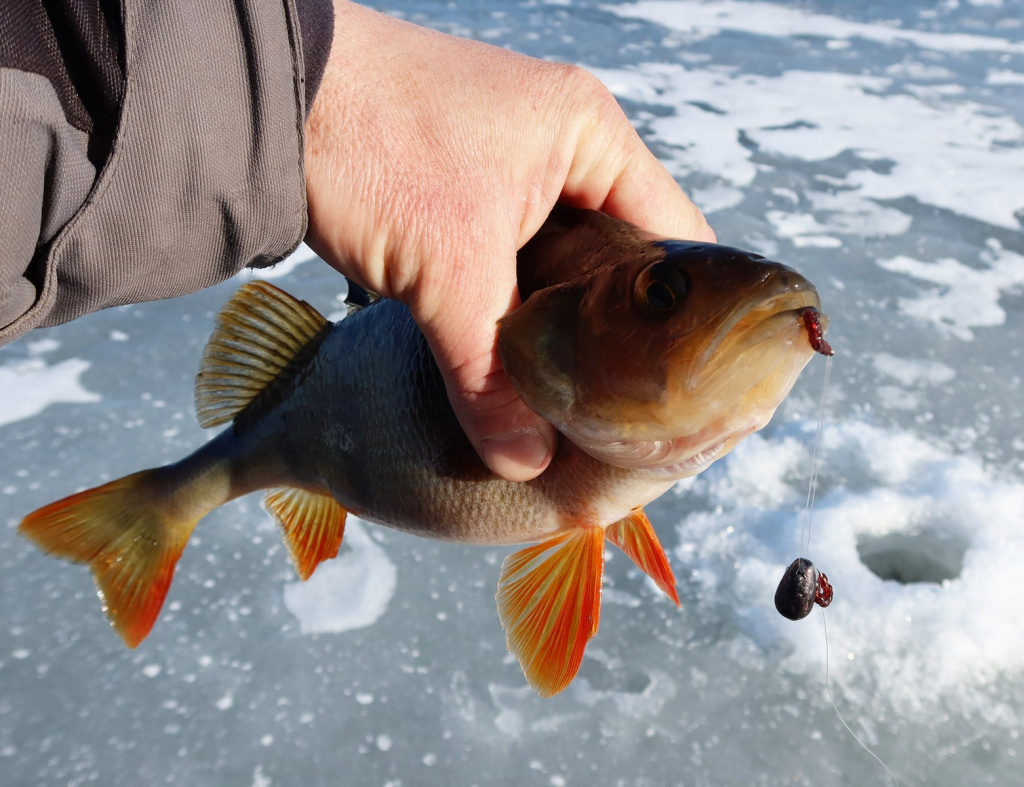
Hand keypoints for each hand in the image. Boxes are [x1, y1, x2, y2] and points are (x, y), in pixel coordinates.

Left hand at [303, 0, 713, 481]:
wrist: (267, 99)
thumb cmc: (371, 147)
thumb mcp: (445, 271)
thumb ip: (490, 375)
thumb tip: (526, 464)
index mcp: (589, 135)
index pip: (674, 236)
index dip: (681, 318)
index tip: (678, 388)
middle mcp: (563, 144)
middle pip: (619, 258)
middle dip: (613, 331)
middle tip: (619, 406)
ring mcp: (513, 164)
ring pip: (561, 264)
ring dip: (557, 322)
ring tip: (569, 395)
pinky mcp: (465, 187)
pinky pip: (513, 260)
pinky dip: (513, 305)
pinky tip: (512, 358)